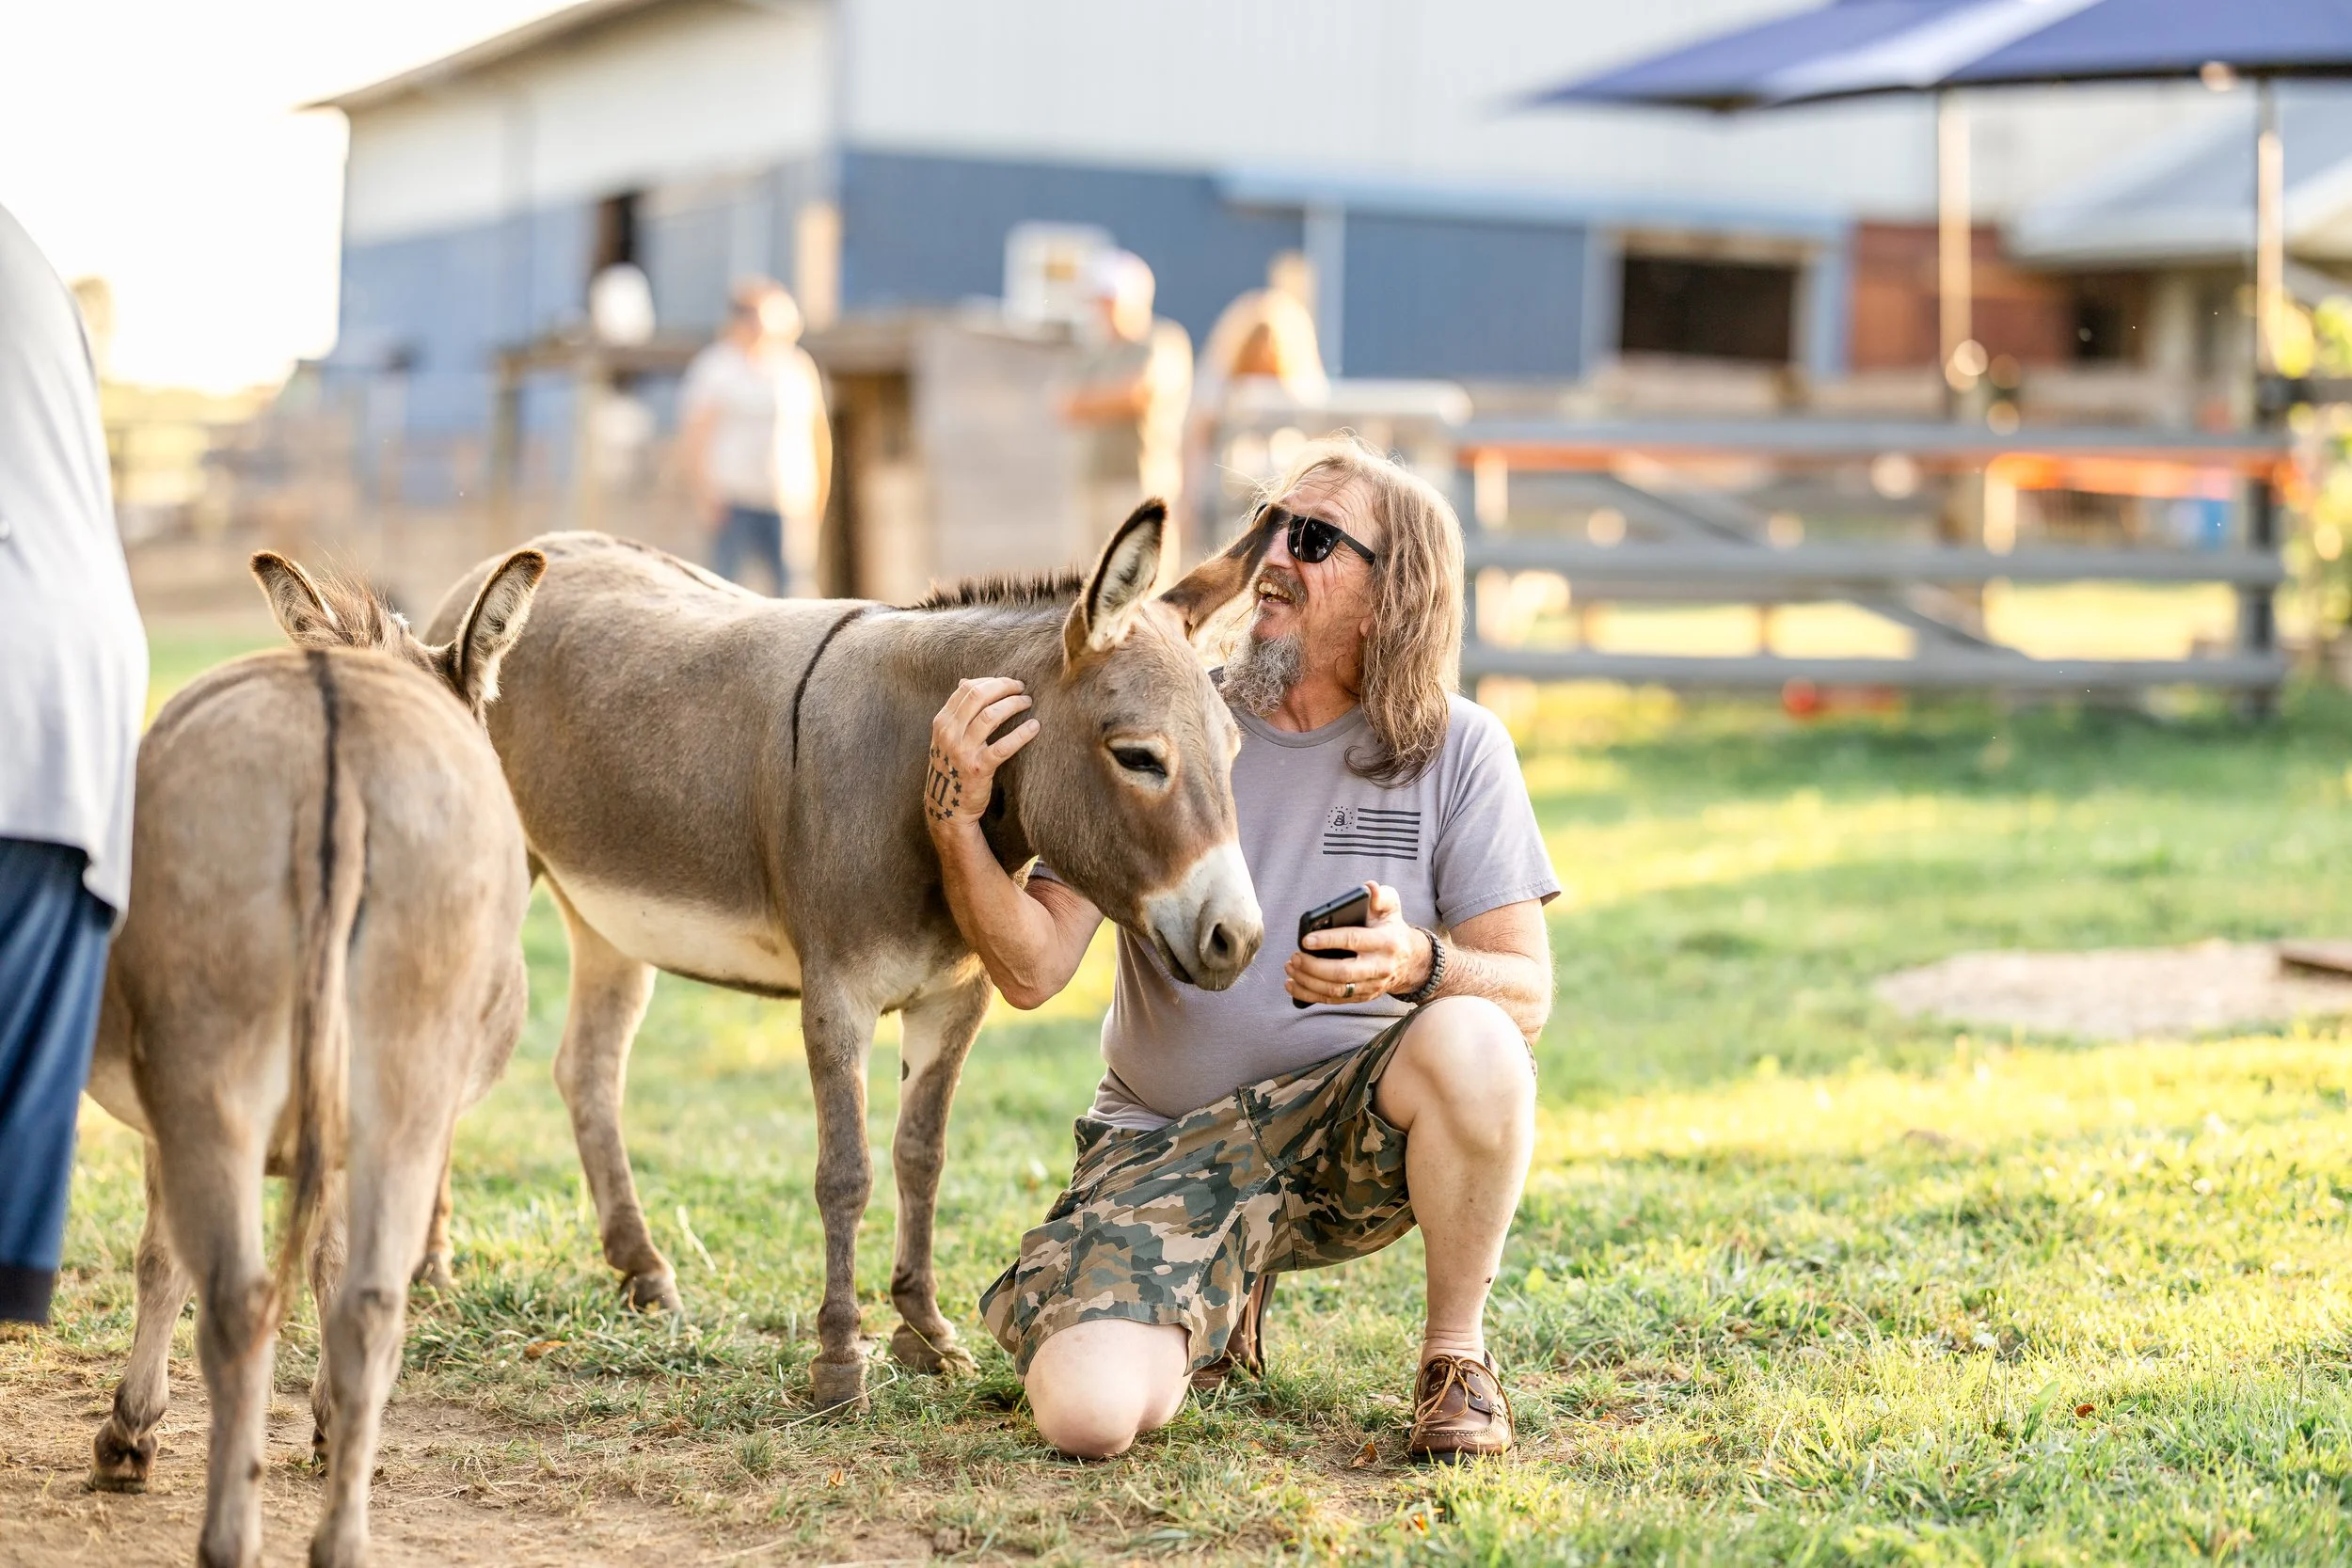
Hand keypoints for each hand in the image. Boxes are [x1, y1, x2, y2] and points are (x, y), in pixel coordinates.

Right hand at [926, 677, 1038, 829]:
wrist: (947, 808)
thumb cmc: (951, 768)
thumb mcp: (945, 738)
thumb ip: (956, 712)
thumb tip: (965, 681)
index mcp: (942, 722)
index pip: (966, 689)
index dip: (991, 681)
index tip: (1008, 682)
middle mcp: (949, 733)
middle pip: (978, 696)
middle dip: (1003, 687)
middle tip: (1021, 687)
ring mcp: (963, 751)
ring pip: (991, 716)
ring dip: (1013, 704)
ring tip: (1028, 702)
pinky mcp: (978, 769)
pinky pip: (1004, 746)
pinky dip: (1021, 734)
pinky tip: (1034, 727)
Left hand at [1285, 882, 1432, 1004]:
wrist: (1410, 961)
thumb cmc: (1391, 928)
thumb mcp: (1391, 908)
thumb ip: (1381, 896)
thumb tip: (1369, 888)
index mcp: (1386, 942)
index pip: (1353, 940)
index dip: (1328, 940)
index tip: (1305, 939)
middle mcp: (1380, 967)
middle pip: (1342, 972)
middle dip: (1314, 967)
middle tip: (1294, 956)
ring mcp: (1372, 986)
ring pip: (1336, 990)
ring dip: (1308, 982)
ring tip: (1290, 968)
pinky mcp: (1363, 997)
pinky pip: (1334, 1001)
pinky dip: (1310, 995)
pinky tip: (1292, 985)